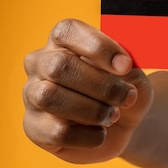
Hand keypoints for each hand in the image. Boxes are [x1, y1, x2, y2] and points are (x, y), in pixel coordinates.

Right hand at [23, 19, 152, 163]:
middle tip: (127, 97)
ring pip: (50, 97)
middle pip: (58, 65)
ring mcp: (32, 95)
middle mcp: (41, 63)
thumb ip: (128, 67)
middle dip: (101, 85)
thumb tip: (122, 67)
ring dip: (92, 110)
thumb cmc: (125, 89)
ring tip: (113, 116)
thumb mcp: (135, 75)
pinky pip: (56, 132)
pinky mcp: (34, 127)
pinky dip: (88, 136)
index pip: (67, 31)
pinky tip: (100, 133)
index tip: (126, 66)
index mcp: (64, 41)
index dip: (98, 47)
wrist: (124, 124)